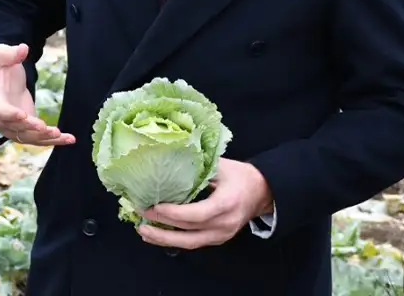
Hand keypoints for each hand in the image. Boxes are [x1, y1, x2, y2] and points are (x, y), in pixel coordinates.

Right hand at [0, 43, 73, 146]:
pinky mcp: (27, 130)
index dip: (10, 114)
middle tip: (46, 127)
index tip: (23, 114)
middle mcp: (0, 119)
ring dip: (44, 138)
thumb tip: (23, 48)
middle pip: (15, 128)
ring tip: (61, 134)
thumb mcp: (1, 55)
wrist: (4, 83)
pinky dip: (54, 141)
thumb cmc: (2, 68)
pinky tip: (70, 139)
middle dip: (31, 129)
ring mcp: (13, 127)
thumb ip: (9, 52)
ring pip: (28, 137)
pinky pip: (39, 139)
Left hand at [135, 159, 272, 249]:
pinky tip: (158, 234)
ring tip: (143, 231)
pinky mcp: (217, 240)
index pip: (196, 214)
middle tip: (140, 214)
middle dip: (161, 225)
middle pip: (188, 232)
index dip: (172, 213)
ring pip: (189, 243)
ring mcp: (221, 236)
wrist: (263, 193)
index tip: (152, 206)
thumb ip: (197, 167)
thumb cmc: (241, 176)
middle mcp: (224, 224)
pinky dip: (174, 239)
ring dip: (164, 239)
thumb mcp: (221, 166)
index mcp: (226, 204)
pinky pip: (193, 243)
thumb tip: (166, 160)